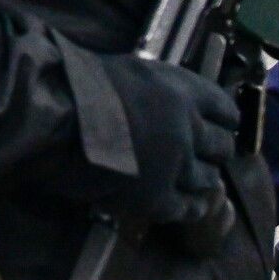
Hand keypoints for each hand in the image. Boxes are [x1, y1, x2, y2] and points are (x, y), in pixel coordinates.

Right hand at [57, 55, 238, 224]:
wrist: (53, 120)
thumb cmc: (80, 84)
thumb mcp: (130, 71)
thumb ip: (160, 88)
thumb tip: (170, 100)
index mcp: (182, 91)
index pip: (225, 109)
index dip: (223, 119)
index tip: (217, 124)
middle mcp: (187, 128)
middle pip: (222, 146)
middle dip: (213, 149)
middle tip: (200, 152)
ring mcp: (176, 166)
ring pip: (208, 179)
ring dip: (200, 177)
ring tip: (185, 176)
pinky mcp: (158, 198)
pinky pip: (189, 208)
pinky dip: (191, 206)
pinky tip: (187, 203)